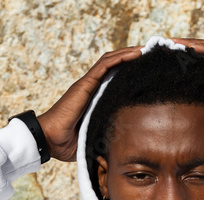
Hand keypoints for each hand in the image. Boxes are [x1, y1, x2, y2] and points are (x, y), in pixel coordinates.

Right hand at [37, 46, 143, 161]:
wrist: (50, 141)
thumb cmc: (67, 143)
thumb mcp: (96, 138)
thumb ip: (108, 136)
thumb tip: (126, 147)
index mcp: (95, 99)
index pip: (114, 78)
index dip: (130, 71)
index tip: (149, 70)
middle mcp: (91, 87)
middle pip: (115, 65)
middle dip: (134, 57)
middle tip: (153, 54)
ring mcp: (88, 84)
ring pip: (111, 60)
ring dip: (130, 52)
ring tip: (148, 49)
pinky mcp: (85, 84)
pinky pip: (105, 65)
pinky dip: (121, 57)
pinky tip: (137, 53)